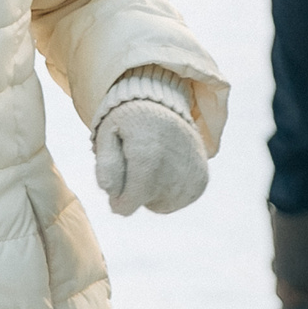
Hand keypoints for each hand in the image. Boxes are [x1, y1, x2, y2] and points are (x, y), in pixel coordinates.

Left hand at [93, 100, 208, 215]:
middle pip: (144, 204)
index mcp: (147, 157)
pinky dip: (170, 189)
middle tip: (136, 161)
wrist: (164, 103)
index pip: (126, 205)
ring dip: (153, 191)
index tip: (117, 181)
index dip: (117, 199)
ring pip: (161, 205)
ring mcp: (192, 175)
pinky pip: (179, 199)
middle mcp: (174, 169)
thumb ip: (105, 165)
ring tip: (153, 162)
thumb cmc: (129, 122)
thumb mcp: (107, 135)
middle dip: (135, 191)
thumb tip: (110, 192)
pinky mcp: (202, 180)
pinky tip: (167, 167)